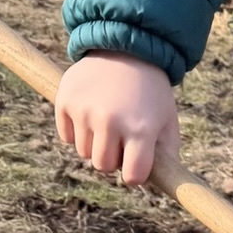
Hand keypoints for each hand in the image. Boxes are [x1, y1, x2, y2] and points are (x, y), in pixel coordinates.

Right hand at [54, 51, 179, 186]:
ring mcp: (85, 111)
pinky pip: (67, 136)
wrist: (126, 48)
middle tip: (121, 137)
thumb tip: (161, 184)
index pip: (132, 177)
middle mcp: (111, 122)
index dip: (133, 173)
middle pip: (103, 166)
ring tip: (107, 120)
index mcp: (141, 129)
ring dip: (95, 143)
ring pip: (83, 153)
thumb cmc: (151, 92)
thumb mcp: (167, 120)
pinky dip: (77, 130)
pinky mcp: (65, 102)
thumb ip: (167, 155)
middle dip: (112, 157)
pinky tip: (90, 111)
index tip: (135, 164)